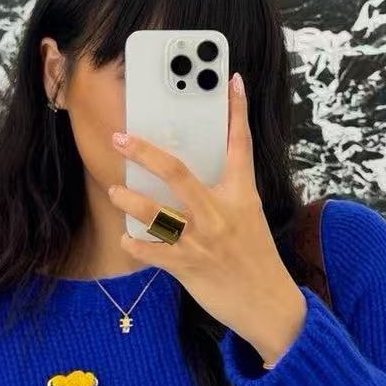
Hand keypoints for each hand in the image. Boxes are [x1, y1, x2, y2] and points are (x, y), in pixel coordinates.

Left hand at [107, 71, 306, 366]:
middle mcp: (220, 214)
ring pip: (156, 214)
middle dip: (145, 152)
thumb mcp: (249, 218)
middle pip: (178, 172)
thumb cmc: (255, 258)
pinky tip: (126, 239)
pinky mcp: (189, 267)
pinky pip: (152, 252)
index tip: (232, 81)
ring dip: (130, 201)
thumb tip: (190, 176)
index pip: (239, 145)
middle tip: (121, 138)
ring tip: (115, 190)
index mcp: (241, 196)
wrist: (269, 305)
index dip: (237, 111)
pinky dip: (136, 245)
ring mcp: (203, 241)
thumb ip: (225, 194)